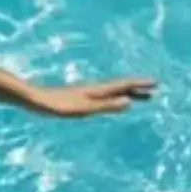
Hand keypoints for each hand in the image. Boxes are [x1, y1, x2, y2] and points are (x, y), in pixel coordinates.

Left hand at [29, 76, 156, 116]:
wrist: (33, 99)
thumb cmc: (58, 106)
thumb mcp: (84, 109)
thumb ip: (105, 106)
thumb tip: (129, 102)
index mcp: (97, 90)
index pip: (123, 86)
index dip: (139, 84)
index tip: (156, 82)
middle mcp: (93, 89)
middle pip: (119, 87)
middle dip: (137, 88)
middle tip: (154, 88)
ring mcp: (85, 93)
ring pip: (110, 91)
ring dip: (126, 92)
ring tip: (138, 96)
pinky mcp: (76, 98)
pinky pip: (101, 96)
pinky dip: (111, 97)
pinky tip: (108, 101)